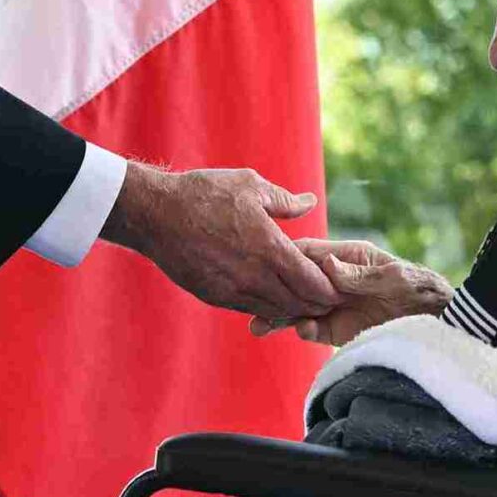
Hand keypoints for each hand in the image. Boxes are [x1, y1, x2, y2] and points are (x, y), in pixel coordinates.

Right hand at [101, 164, 337, 324]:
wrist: (156, 215)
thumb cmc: (205, 194)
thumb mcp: (250, 186)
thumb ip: (284, 200)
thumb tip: (310, 203)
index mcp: (270, 248)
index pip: (312, 283)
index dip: (330, 289)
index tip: (339, 286)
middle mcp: (254, 276)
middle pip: (298, 303)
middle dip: (317, 303)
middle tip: (329, 300)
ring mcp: (233, 291)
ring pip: (275, 310)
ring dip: (293, 308)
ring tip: (305, 300)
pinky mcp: (215, 297)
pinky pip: (250, 308)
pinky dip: (267, 306)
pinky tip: (273, 297)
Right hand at [248, 239, 452, 345]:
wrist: (436, 320)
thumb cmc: (417, 287)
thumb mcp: (391, 277)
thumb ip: (358, 274)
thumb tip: (326, 264)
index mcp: (345, 257)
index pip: (307, 254)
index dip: (285, 258)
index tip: (263, 262)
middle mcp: (334, 280)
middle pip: (295, 283)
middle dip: (273, 292)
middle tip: (251, 303)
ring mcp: (334, 305)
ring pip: (297, 307)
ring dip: (277, 315)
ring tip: (256, 326)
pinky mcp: (337, 329)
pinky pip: (312, 329)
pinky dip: (301, 330)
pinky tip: (297, 330)